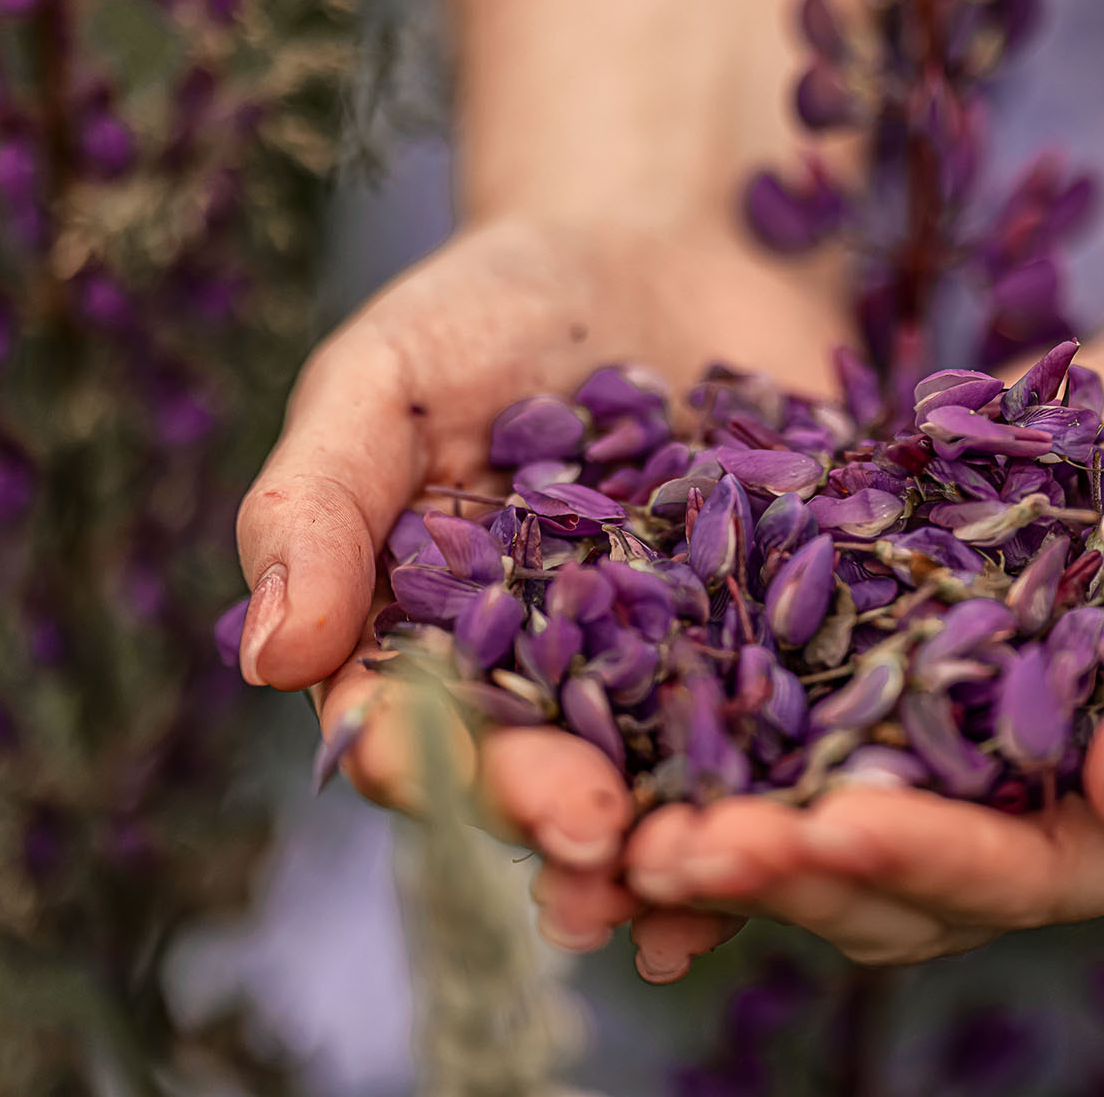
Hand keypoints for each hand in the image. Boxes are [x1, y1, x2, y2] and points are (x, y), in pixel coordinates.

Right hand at [231, 213, 845, 958]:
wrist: (667, 229)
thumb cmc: (495, 298)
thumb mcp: (385, 374)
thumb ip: (316, 501)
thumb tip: (269, 659)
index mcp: (427, 642)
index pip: (418, 735)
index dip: (456, 776)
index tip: (488, 788)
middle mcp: (547, 680)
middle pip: (548, 777)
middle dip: (574, 824)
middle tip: (611, 850)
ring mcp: (668, 666)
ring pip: (668, 781)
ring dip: (689, 842)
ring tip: (716, 873)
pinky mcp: (784, 636)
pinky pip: (796, 720)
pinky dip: (808, 772)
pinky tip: (834, 816)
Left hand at [612, 340, 1103, 971]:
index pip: (1022, 872)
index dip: (924, 858)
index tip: (824, 827)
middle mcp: (1035, 826)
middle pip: (902, 890)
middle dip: (790, 875)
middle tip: (674, 852)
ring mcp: (952, 772)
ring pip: (828, 846)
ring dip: (729, 845)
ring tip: (621, 833)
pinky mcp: (884, 700)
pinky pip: (790, 753)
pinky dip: (713, 766)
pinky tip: (621, 753)